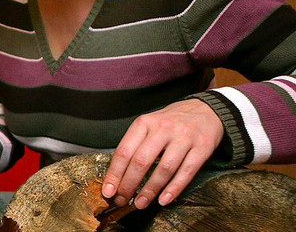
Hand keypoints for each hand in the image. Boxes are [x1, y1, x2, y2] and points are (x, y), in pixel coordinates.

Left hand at [101, 98, 222, 208]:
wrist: (205, 110)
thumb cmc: (171, 122)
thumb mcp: (149, 125)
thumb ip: (135, 144)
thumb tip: (116, 174)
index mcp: (145, 123)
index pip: (124, 151)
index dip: (114, 174)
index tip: (108, 191)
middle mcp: (163, 128)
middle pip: (141, 161)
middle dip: (129, 185)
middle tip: (122, 200)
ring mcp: (184, 137)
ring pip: (164, 169)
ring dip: (150, 190)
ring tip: (140, 204)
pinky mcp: (202, 147)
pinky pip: (186, 172)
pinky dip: (174, 189)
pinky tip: (163, 200)